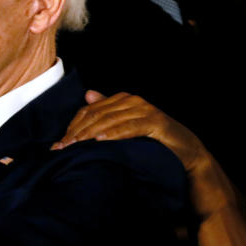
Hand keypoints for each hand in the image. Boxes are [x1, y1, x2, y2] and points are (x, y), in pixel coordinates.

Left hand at [52, 91, 207, 169]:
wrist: (187, 151)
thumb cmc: (154, 139)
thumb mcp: (127, 126)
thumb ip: (108, 111)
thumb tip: (87, 94)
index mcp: (123, 100)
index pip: (89, 111)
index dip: (72, 126)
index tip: (58, 143)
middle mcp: (132, 101)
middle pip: (96, 115)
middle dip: (76, 132)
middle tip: (61, 147)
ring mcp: (145, 110)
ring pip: (109, 120)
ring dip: (89, 134)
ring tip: (74, 146)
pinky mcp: (156, 122)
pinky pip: (130, 127)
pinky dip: (114, 133)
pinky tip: (100, 141)